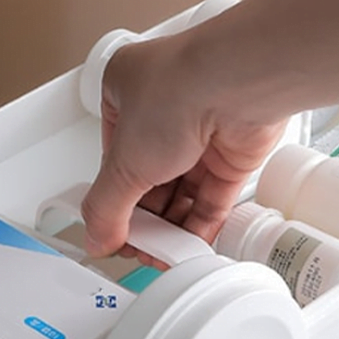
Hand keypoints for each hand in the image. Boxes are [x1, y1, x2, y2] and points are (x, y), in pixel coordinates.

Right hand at [81, 33, 288, 258]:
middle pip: (148, 181)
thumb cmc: (180, 92)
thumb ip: (106, 207)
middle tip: (139, 247)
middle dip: (145, 219)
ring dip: (172, 227)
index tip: (111, 232)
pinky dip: (200, 225)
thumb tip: (98, 238)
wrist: (240, 85)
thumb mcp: (123, 161)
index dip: (113, 200)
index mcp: (126, 94)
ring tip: (163, 253)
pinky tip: (189, 246)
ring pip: (181, 192)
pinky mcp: (232, 153)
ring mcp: (201, 131)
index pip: (113, 160)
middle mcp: (166, 110)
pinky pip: (212, 198)